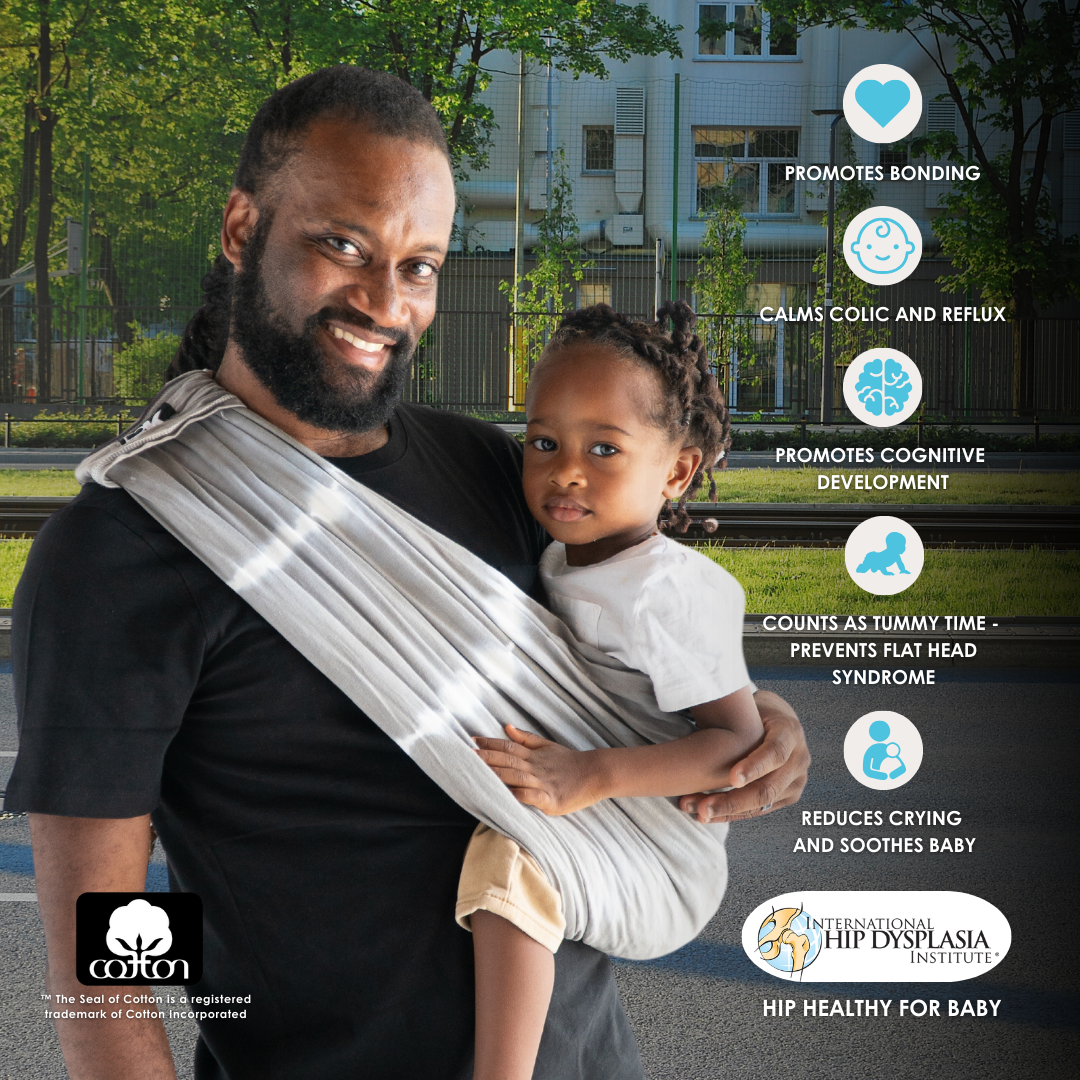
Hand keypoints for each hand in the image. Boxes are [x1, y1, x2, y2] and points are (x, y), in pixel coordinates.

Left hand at [473, 725, 604, 815]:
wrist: (595, 774)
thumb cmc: (568, 762)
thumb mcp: (547, 746)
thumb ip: (525, 738)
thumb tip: (506, 726)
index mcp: (533, 755)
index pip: (507, 746)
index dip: (489, 743)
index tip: (470, 740)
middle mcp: (535, 767)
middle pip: (507, 760)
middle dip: (486, 758)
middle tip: (466, 755)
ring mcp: (543, 783)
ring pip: (516, 776)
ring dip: (497, 774)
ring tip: (479, 772)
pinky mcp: (551, 800)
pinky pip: (532, 797)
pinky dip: (519, 795)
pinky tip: (507, 794)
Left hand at [679, 691, 808, 822]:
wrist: (778, 722)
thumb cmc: (756, 710)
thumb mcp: (752, 705)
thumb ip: (739, 713)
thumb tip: (710, 707)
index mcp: (791, 732)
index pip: (775, 752)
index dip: (755, 766)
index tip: (732, 778)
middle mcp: (799, 759)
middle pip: (767, 788)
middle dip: (732, 800)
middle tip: (702, 808)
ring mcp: (796, 781)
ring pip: (761, 804)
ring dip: (726, 811)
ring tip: (697, 812)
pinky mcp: (788, 796)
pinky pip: (758, 811)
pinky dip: (731, 814)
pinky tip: (707, 816)